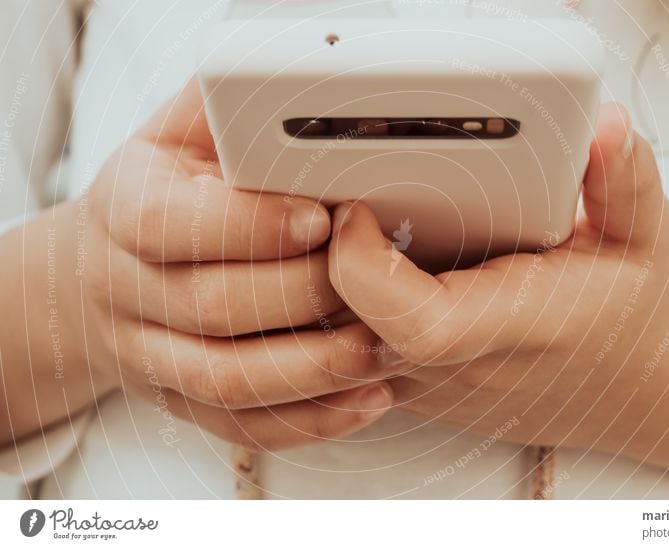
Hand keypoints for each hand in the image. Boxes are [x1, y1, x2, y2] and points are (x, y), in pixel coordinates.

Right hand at [73, 79, 395, 448]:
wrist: (104, 271)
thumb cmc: (165, 191)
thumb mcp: (183, 133)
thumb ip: (231, 111)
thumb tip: (307, 80)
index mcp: (125, 209)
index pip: (170, 225)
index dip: (250, 225)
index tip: (324, 217)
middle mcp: (127, 288)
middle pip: (213, 306)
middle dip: (306, 296)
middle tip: (380, 280)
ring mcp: (149, 354)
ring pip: (229, 380)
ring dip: (318, 369)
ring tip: (388, 348)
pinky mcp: (179, 400)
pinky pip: (241, 426)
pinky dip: (309, 420)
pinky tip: (367, 399)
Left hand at [327, 103, 668, 455]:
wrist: (627, 382)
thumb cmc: (626, 308)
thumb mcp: (641, 235)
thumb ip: (624, 178)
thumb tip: (604, 127)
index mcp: (516, 326)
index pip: (418, 325)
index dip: (366, 266)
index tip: (357, 205)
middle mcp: (462, 367)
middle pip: (351, 331)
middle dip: (316, 260)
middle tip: (320, 197)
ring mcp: (430, 384)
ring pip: (333, 346)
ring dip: (315, 282)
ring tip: (324, 221)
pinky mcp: (411, 384)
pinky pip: (343, 353)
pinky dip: (329, 304)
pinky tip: (341, 258)